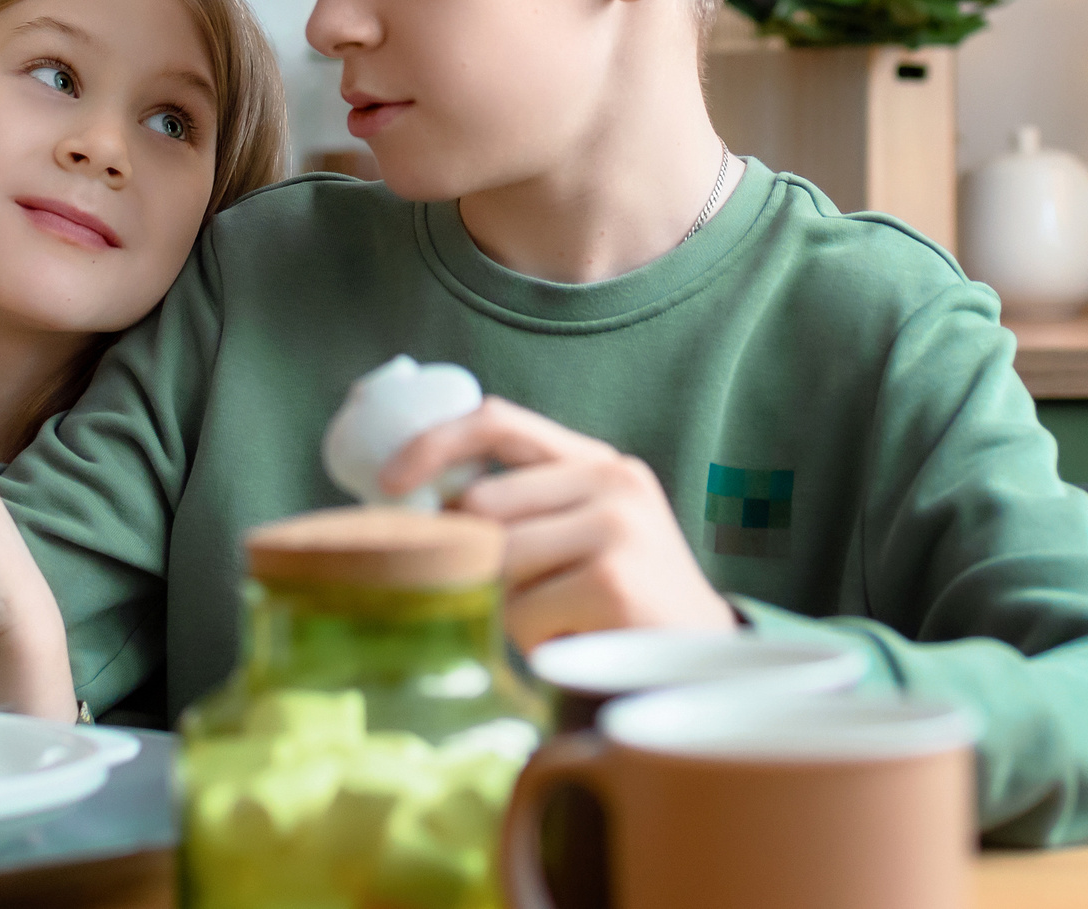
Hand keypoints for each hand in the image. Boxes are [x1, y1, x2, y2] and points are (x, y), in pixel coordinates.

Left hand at [382, 397, 735, 649]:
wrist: (699, 665)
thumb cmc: (619, 605)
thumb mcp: (580, 535)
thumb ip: (520, 509)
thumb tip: (416, 509)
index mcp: (598, 463)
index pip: (500, 421)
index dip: (434, 443)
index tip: (388, 481)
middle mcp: (613, 482)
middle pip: (483, 505)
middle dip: (479, 559)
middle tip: (518, 596)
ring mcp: (617, 528)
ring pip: (496, 561)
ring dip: (508, 606)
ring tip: (559, 620)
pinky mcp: (613, 581)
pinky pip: (522, 611)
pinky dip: (532, 640)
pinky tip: (577, 642)